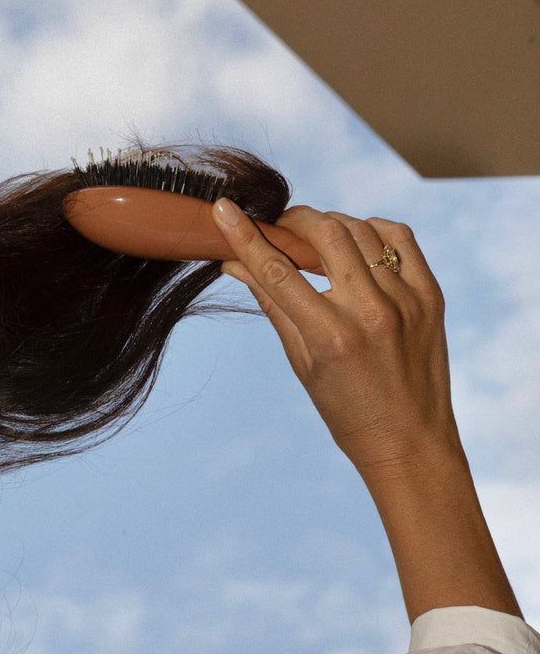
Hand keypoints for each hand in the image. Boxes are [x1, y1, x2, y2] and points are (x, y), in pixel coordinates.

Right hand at [214, 200, 460, 475]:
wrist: (411, 444)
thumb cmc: (347, 411)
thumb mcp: (301, 361)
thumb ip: (271, 303)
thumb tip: (233, 264)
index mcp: (330, 336)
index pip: (276, 270)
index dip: (244, 235)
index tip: (223, 209)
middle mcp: (370, 312)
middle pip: (324, 233)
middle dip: (295, 221)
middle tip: (281, 229)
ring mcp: (406, 301)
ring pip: (361, 228)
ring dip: (331, 224)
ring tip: (316, 239)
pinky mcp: (430, 296)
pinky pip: (400, 238)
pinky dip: (373, 229)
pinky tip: (358, 240)